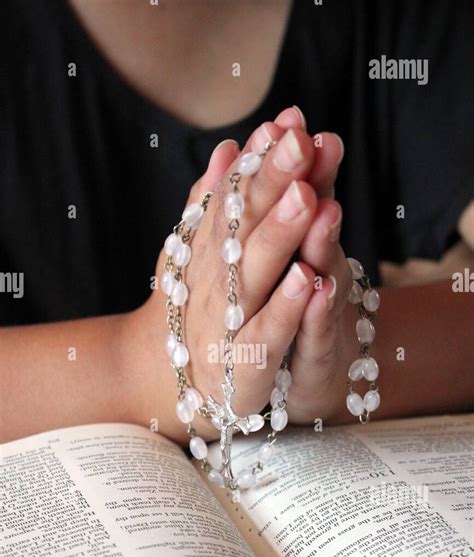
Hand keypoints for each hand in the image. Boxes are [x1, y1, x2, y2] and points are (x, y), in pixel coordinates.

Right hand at [131, 113, 342, 441]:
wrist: (161, 381)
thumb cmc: (193, 308)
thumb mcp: (200, 254)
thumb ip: (214, 204)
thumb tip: (229, 147)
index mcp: (209, 251)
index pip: (235, 199)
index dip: (261, 162)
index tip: (288, 122)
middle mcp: (214, 281)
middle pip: (243, 228)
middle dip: (272, 184)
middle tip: (300, 143)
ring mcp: (225, 323)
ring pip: (254, 276)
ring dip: (279, 237)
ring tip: (307, 198)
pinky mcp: (242, 368)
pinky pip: (264, 336)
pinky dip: (284, 310)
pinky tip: (307, 279)